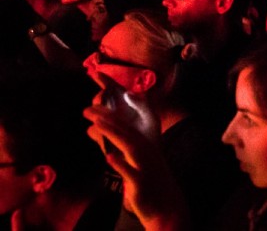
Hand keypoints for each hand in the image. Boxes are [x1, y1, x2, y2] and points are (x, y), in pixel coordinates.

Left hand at [84, 80, 186, 228]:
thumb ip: (113, 140)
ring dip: (114, 133)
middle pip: (126, 127)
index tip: (101, 77)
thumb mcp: (133, 154)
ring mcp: (145, 164)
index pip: (128, 115)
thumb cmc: (147, 175)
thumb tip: (92, 128)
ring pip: (129, 145)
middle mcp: (146, 148)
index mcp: (144, 139)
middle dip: (109, 115)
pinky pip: (130, 172)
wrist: (164, 201)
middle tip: (90, 105)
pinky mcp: (141, 182)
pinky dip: (121, 164)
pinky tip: (110, 157)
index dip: (117, 96)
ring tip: (97, 122)